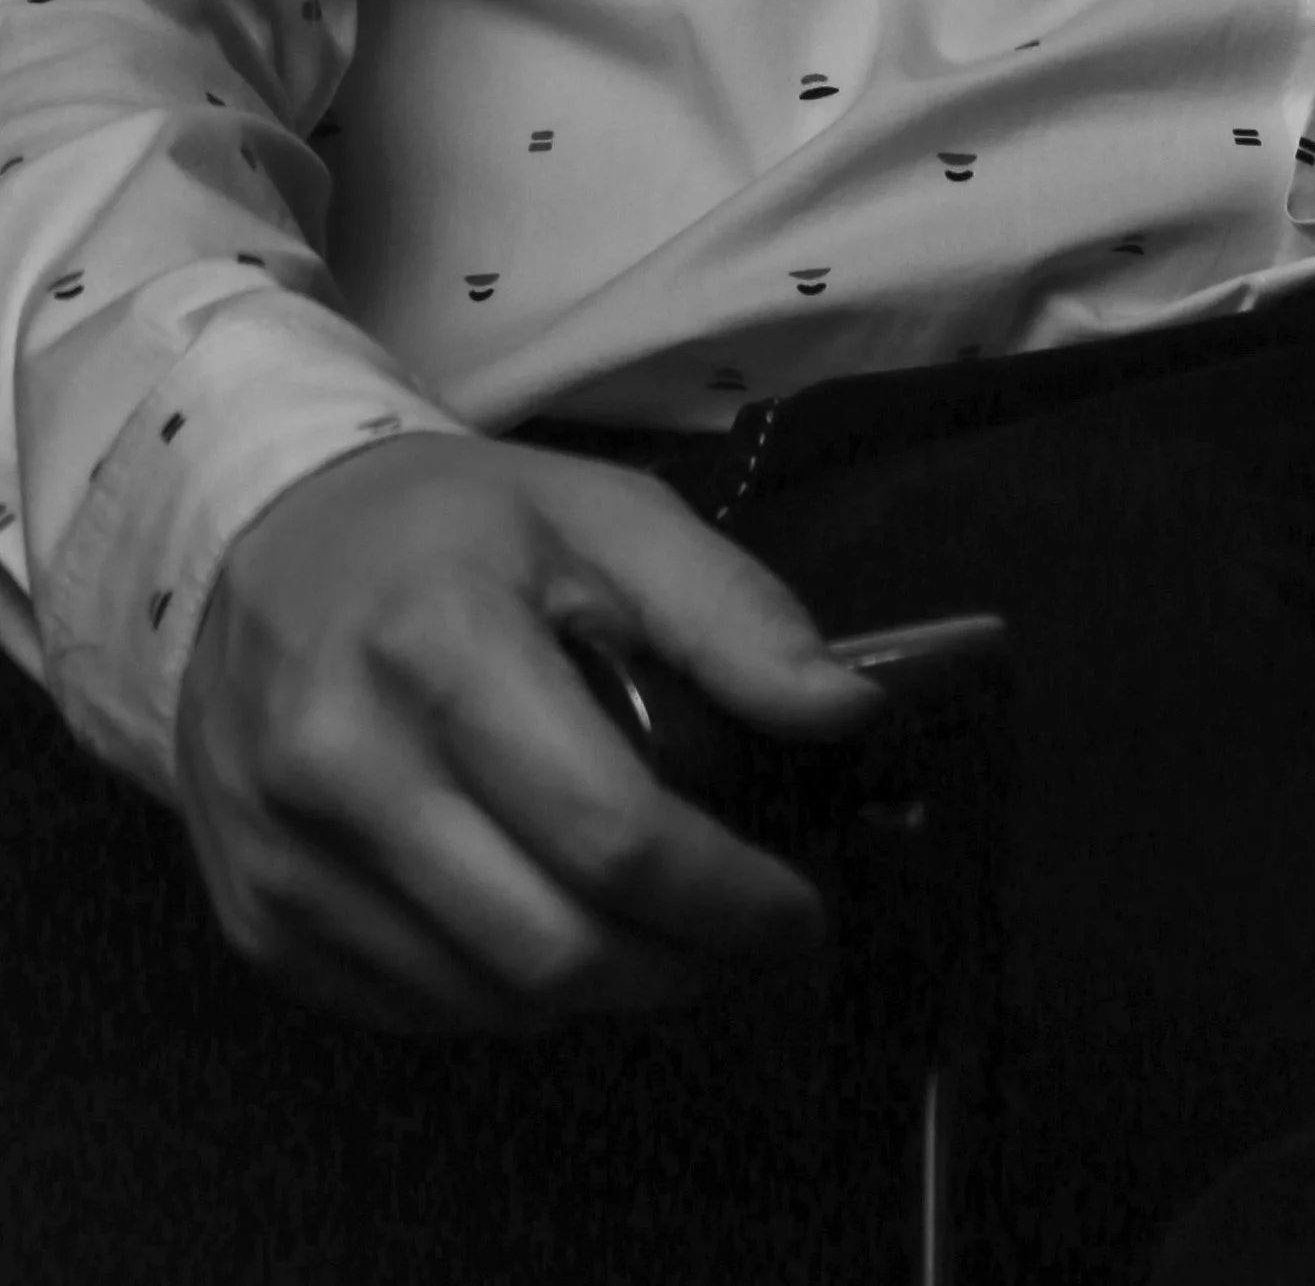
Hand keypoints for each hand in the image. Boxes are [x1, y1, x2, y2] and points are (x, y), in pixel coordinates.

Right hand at [173, 428, 887, 1037]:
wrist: (260, 542)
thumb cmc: (453, 528)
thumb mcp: (605, 517)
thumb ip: (732, 613)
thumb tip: (845, 714)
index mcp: (437, 640)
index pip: (609, 830)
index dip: (728, 896)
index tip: (799, 911)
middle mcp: (340, 760)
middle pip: (553, 944)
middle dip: (684, 965)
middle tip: (749, 941)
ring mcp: (286, 853)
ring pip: (491, 998)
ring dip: (605, 988)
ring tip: (664, 934)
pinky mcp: (258, 918)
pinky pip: (417, 1008)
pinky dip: (508, 991)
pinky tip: (551, 922)